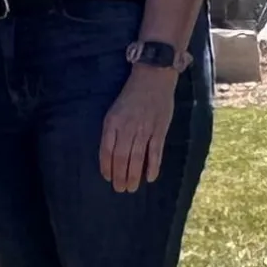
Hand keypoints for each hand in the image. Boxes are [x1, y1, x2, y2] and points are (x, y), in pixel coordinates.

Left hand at [96, 67, 175, 193]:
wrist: (153, 77)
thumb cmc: (131, 95)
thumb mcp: (115, 110)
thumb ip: (113, 130)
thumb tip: (111, 153)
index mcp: (112, 122)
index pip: (106, 150)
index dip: (106, 167)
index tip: (107, 178)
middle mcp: (126, 127)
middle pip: (121, 157)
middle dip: (120, 176)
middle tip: (120, 189)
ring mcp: (144, 129)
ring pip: (137, 157)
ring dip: (134, 175)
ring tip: (132, 188)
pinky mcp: (159, 129)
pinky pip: (155, 151)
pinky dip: (153, 166)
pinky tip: (150, 178)